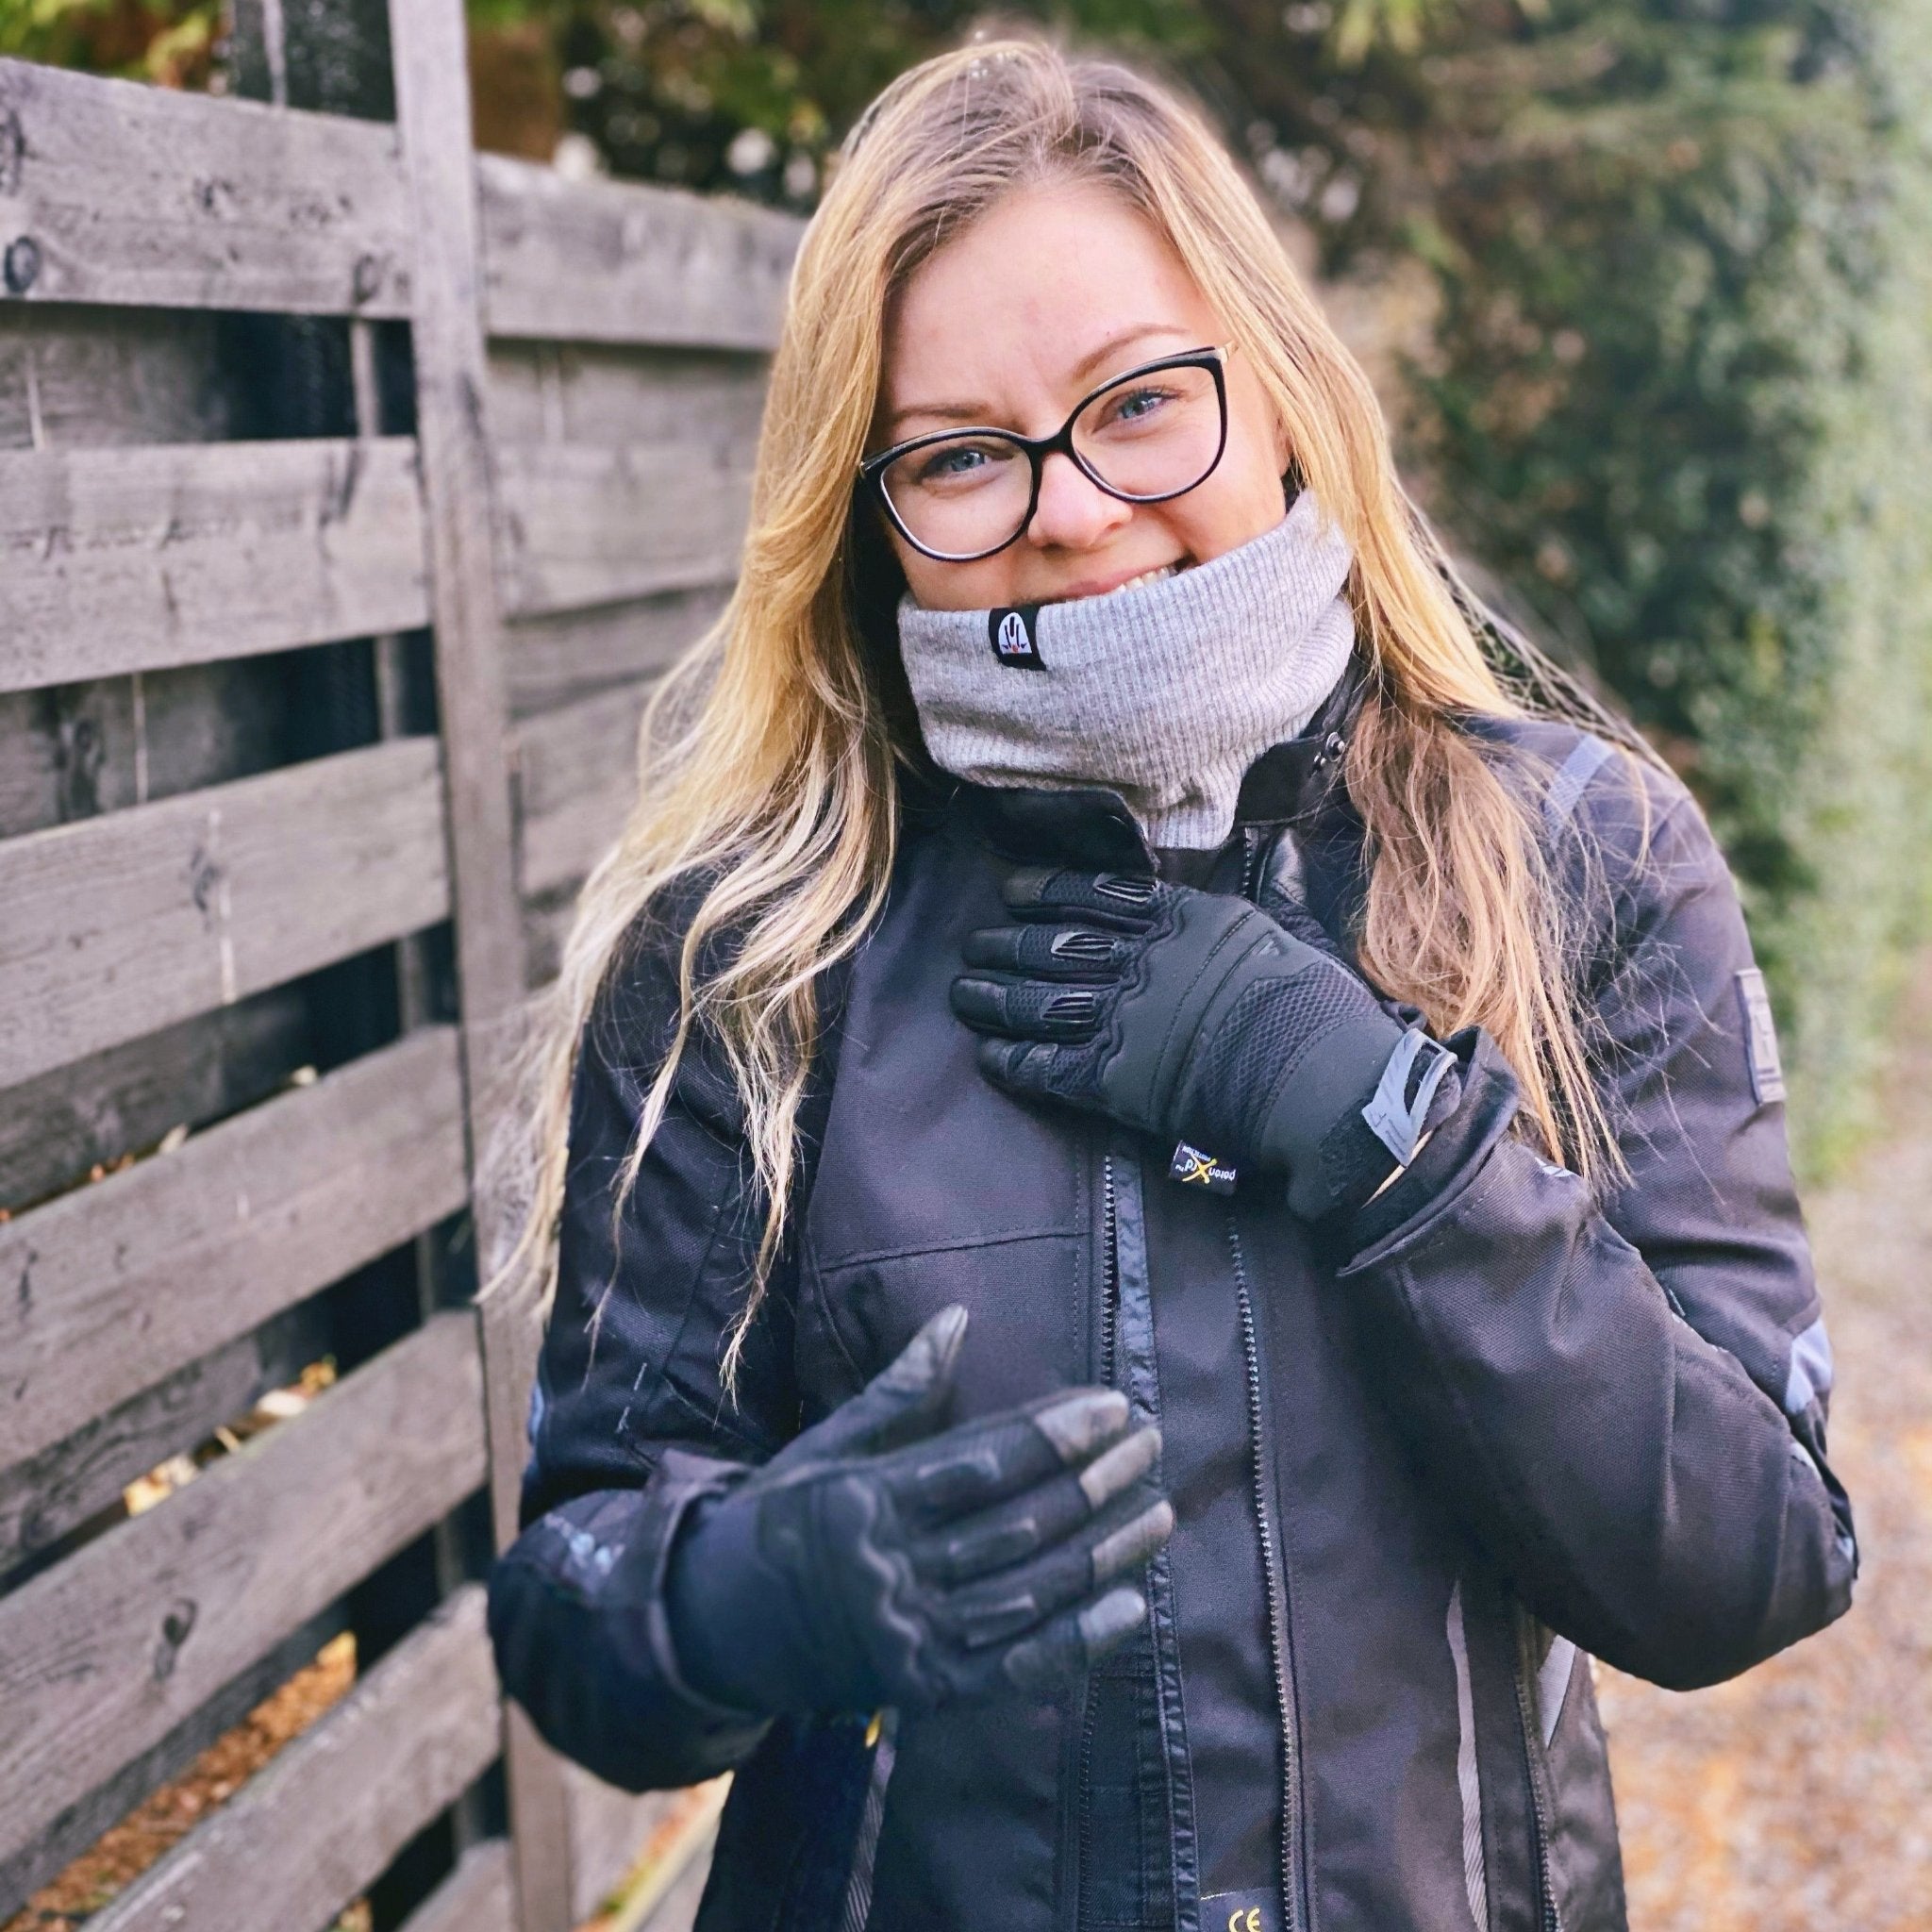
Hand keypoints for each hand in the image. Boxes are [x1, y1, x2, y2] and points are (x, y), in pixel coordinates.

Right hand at [665, 1307, 1171, 1717]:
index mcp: (867, 1499)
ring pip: (1029, 1591)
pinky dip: (1077, 1640)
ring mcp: (911, 1635)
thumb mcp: (828, 1447)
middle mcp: (892, 1569)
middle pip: (1019, 1525)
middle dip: (1095, 1482)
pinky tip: (1130, 1604)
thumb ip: (899, 1391)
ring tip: (1158, 1509)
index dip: (1057, 1434)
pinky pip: (1016, 1667)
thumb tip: (957, 1318)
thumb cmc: (780, 1516)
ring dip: (1103, 1552)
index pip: (984, 1463)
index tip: (1114, 1406)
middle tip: (1151, 1443)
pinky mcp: (926, 1686)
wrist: (717, 1625)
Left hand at [950, 868, 1458, 1219]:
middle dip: (1006, 945)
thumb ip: (1263, 893)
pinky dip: (1015, 1061)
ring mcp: (1128, 1020)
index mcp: (1184, 920)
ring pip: (1040, 1001)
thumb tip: (1275, 849)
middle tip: (973, 945)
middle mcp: (1145, 962)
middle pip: (1056, 945)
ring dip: (996, 998)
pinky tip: (990, 1056)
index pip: (1098, 895)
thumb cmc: (1321, 1008)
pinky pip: (1049, 1067)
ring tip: (964, 995)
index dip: (1047, 891)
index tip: (1013, 891)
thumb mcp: (1291, 930)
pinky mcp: (1120, 1081)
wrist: (1324, 1083)